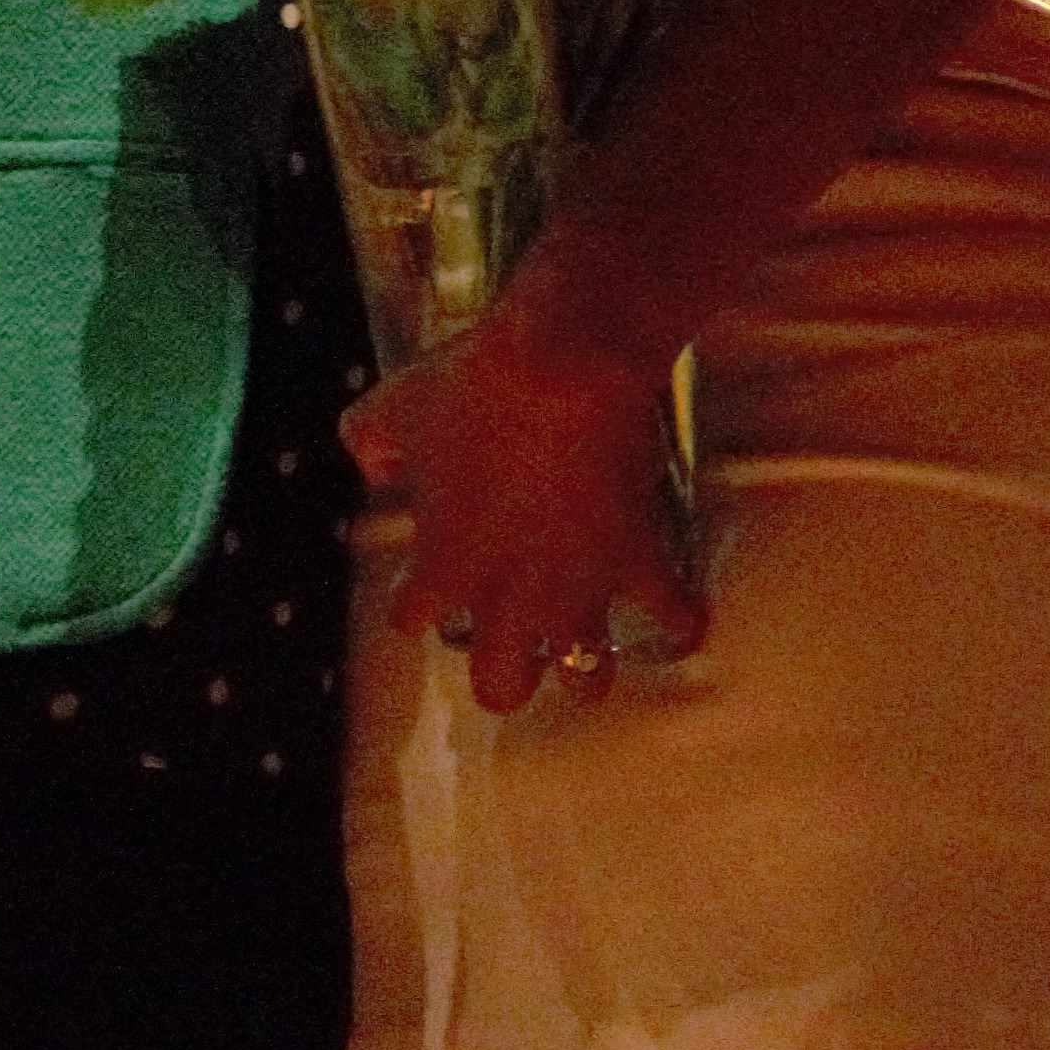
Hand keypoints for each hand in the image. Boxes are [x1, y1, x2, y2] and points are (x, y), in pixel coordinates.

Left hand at [344, 275, 704, 716]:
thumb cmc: (473, 385)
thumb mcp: (395, 405)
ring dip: (584, 669)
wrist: (563, 361)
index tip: (429, 583)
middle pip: (501, 688)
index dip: (419, 603)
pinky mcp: (637, 561)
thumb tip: (375, 467)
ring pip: (585, 678)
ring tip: (587, 654)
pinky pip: (670, 617)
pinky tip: (681, 620)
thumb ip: (368, 442)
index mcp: (445, 568)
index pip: (412, 622)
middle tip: (511, 648)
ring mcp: (579, 588)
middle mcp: (509, 600)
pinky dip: (678, 623)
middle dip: (505, 677)